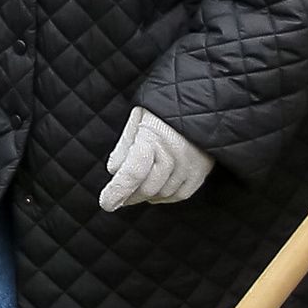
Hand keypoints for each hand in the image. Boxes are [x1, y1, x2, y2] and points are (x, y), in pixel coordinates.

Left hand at [98, 108, 214, 211]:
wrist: (201, 103)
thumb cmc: (162, 112)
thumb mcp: (137, 121)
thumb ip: (124, 147)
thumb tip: (115, 173)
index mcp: (153, 138)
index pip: (132, 174)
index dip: (117, 192)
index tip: (107, 204)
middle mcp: (174, 154)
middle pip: (146, 188)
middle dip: (129, 195)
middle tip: (118, 196)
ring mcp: (190, 165)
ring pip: (161, 194)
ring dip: (145, 195)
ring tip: (136, 188)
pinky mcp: (201, 172)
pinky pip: (178, 195)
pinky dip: (163, 196)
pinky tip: (155, 189)